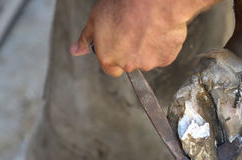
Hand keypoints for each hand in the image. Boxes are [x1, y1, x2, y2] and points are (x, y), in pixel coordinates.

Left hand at [70, 0, 217, 76]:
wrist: (152, 1)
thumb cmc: (123, 5)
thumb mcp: (96, 19)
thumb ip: (86, 39)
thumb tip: (75, 51)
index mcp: (108, 59)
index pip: (111, 69)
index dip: (115, 56)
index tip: (120, 44)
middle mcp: (127, 65)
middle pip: (130, 64)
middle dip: (132, 52)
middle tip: (134, 30)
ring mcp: (148, 63)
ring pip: (148, 59)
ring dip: (148, 48)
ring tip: (147, 26)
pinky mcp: (166, 58)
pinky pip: (164, 54)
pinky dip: (163, 45)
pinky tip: (159, 29)